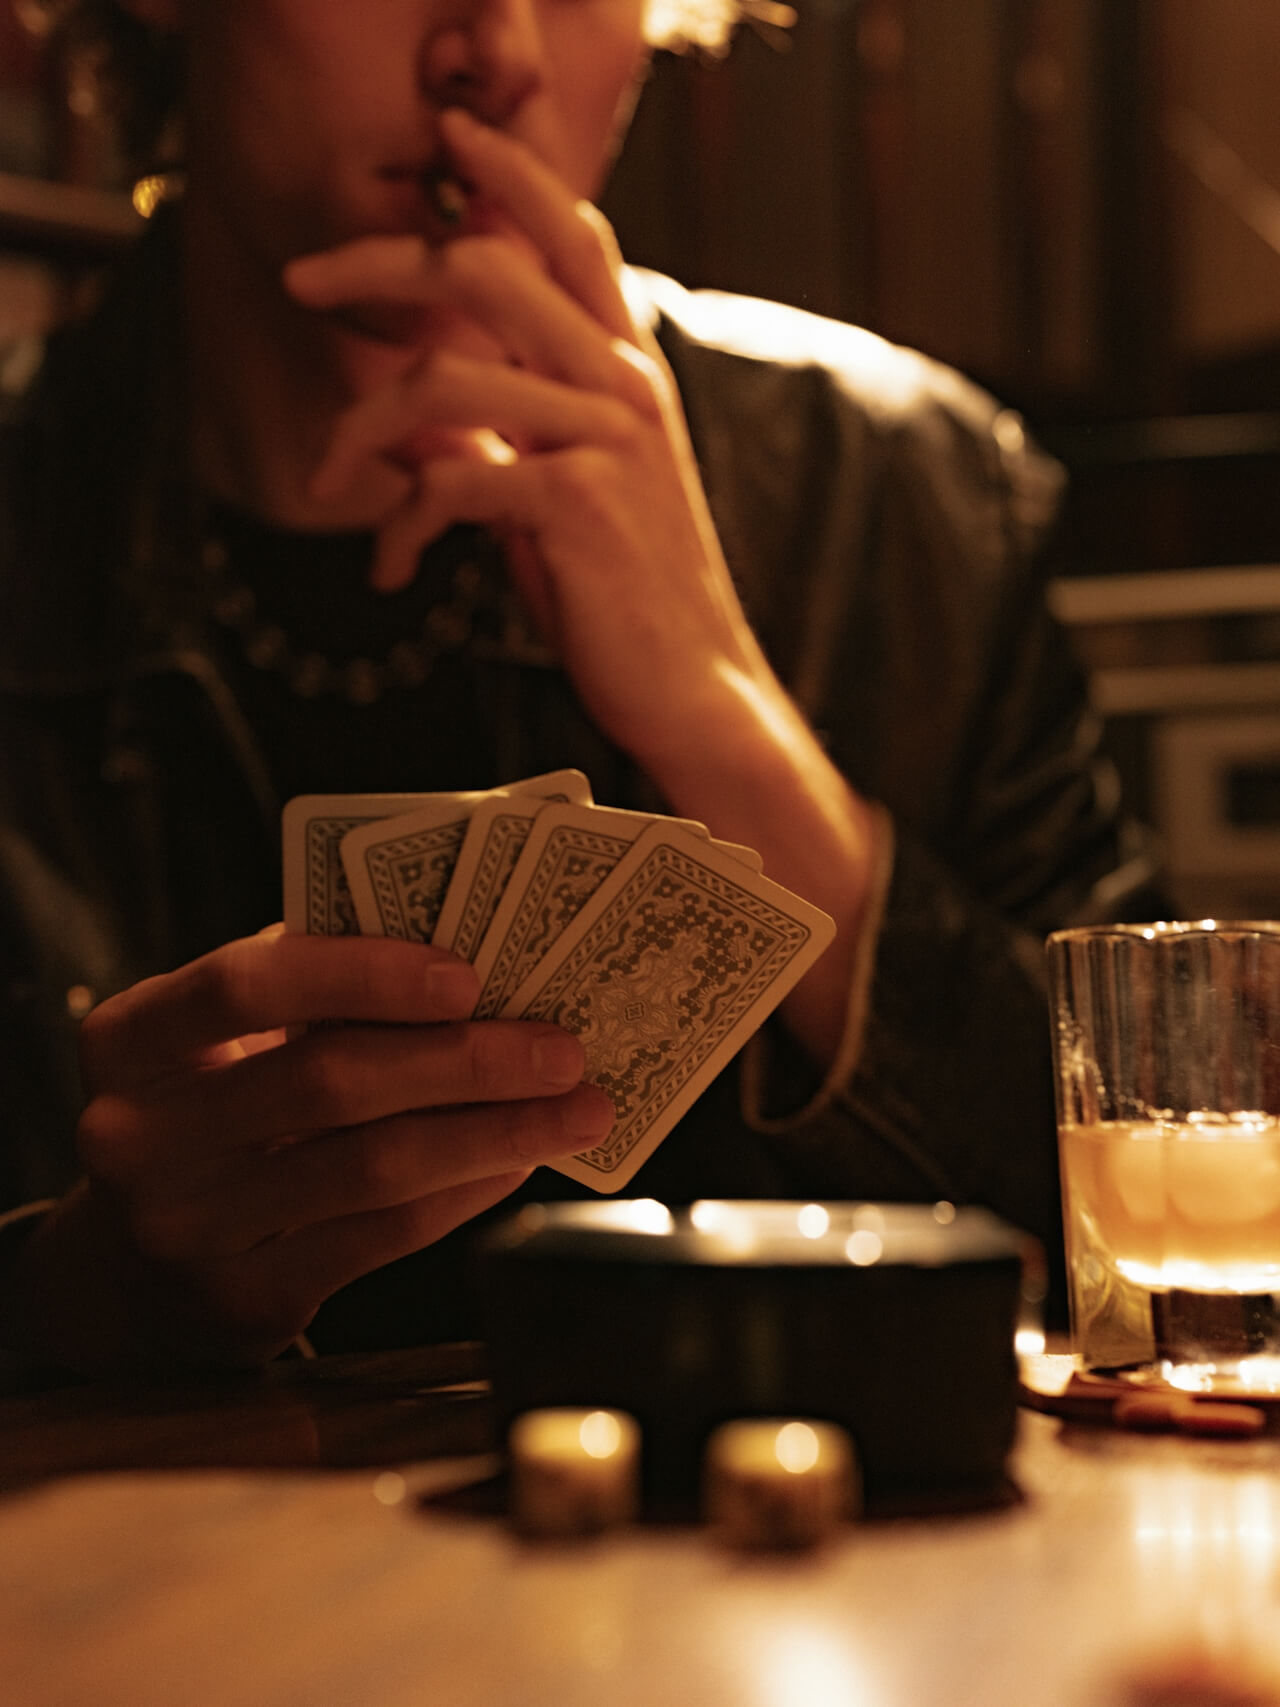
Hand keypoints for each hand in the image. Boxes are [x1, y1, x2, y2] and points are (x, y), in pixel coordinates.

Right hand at [10, 928, 613, 1374]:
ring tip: (574, 1109)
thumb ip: (305, 991)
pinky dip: (468, 1190)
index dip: (360, 974)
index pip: (242, 986)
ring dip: (493, 1132)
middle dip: (465, 1060)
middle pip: (328, 1080)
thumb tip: (466, 949)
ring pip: (373, 1168)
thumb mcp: (216, 1044)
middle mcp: (142, 1137)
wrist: (126, 1272)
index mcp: (129, 1041)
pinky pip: (385, 1234)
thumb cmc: (205, 1113)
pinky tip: (518, 1159)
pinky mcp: (246, 1299)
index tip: (466, 974)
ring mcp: (190, 1228)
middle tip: (560, 1048)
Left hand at [284, 107, 771, 779]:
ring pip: (445, 377)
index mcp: (628, 369)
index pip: (570, 236)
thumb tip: (409, 420)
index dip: (508, 174)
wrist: (693, 687)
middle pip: (485, 269)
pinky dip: (398, 524)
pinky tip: (392, 568)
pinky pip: (449, 479)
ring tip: (330, 482)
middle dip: (377, 263)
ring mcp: (607, 438)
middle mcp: (624, 384)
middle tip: (304, 282)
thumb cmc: (625, 593)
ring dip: (359, 428)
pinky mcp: (578, 502)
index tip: (447, 139)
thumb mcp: (561, 494)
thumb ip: (503, 436)